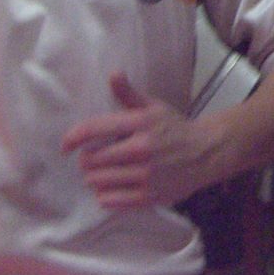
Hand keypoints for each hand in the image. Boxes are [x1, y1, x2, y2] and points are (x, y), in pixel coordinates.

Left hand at [61, 72, 217, 208]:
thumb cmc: (176, 128)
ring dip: (95, 178)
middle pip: (91, 160)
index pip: (94, 129)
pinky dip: (105, 195)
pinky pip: (110, 200)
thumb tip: (113, 74)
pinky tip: (113, 187)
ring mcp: (146, 174)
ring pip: (98, 181)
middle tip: (94, 159)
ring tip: (104, 173)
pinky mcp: (149, 196)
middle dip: (88, 160)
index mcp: (141, 123)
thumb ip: (129, 94)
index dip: (73, 138)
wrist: (207, 152)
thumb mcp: (154, 107)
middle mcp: (142, 149)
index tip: (66, 146)